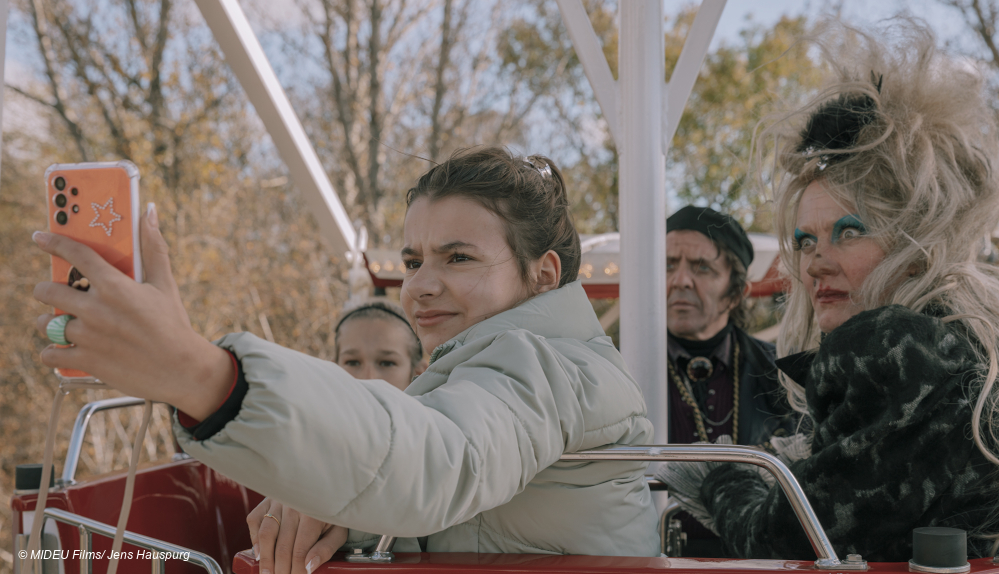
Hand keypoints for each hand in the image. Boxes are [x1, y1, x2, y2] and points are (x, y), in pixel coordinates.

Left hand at [32, 204, 232, 418]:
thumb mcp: (164, 284)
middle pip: (47, 291)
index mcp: (115, 286)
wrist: (182, 370)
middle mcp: (96, 310)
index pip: (75, 255)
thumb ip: (153, 247)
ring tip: (61, 323)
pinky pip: (50, 354)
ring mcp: (88, 337)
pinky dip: (53, 352)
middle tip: (55, 293)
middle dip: (46, 290)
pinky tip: (64, 349)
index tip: (39, 237)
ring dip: (49, 322)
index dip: (53, 242)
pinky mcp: (85, 362)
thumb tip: (149, 210)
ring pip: (45, 324)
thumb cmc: (174, 325)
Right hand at [248, 498, 346, 573]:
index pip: (300, 550)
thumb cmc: (331, 513)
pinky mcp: (268, 500)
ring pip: (266, 534)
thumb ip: (326, 549)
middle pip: (282, 546)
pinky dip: (254, 537)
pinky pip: (255, 519)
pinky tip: (258, 553)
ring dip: (265, 558)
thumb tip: (309, 567)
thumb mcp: (338, 531)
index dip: (297, 570)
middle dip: (281, 569)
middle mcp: (293, 506)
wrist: (326, 488)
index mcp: (313, 515)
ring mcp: (278, 502)